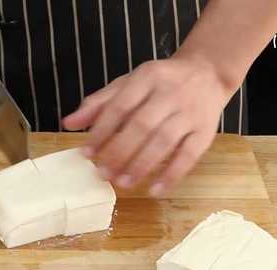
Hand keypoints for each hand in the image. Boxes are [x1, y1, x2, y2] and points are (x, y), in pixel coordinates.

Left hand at [62, 55, 233, 196]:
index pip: (120, 106)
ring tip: (123, 183)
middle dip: (120, 152)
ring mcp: (190, 113)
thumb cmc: (161, 82)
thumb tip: (68, 123)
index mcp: (147, 78)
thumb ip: (99, 103)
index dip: (102, 131)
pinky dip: (172, 175)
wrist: (208, 72)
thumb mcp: (129, 83)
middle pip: (142, 125)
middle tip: (103, 173)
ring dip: (142, 165)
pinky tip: (155, 190)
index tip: (87, 153)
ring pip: (164, 141)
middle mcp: (170, 93)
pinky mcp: (206, 131)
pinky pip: (189, 155)